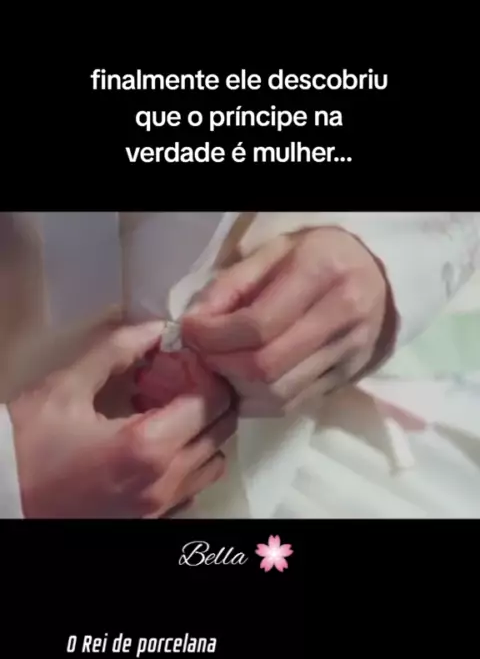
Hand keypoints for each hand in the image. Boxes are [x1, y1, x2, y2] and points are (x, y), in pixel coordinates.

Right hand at [8, 321, 234, 517]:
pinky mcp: (150, 522)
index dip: (205, 374)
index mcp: (148, 445)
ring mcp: (159, 508)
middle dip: (208, 399)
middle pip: (221, 431)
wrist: (2, 497)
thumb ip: (116, 351)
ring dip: (203, 435)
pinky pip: (191, 491)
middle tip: (178, 383)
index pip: (212, 401)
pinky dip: (189, 466)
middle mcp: (164, 481)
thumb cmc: (26, 444)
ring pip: (211, 464)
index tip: (184, 362)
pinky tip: (158, 449)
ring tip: (169, 417)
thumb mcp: (66, 387)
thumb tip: (157, 329)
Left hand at [182, 227, 393, 414]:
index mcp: (321, 273)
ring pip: (278, 394)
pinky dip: (259, 401)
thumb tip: (193, 324)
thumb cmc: (316, 257)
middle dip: (221, 366)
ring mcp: (348, 353)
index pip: (257, 324)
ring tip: (223, 368)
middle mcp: (341, 316)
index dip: (213, 337)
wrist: (376, 275)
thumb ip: (231, 285)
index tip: (189, 332)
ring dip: (237, 389)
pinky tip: (245, 383)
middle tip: (203, 354)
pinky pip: (293, 405)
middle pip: (266, 367)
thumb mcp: (273, 252)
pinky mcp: (347, 379)